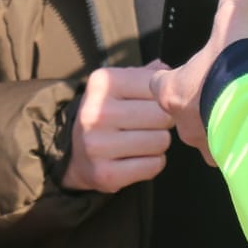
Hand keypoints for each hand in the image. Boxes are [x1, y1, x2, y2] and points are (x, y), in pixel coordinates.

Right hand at [60, 60, 174, 193]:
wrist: (76, 155)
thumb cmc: (108, 114)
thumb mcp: (120, 87)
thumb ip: (147, 75)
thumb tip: (170, 73)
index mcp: (101, 83)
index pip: (157, 86)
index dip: (163, 97)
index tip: (151, 103)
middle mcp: (95, 113)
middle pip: (162, 115)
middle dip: (164, 121)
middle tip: (150, 125)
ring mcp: (97, 146)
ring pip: (161, 141)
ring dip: (159, 142)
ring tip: (142, 140)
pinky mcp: (105, 174)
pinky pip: (154, 165)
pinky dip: (153, 163)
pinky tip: (138, 158)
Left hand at [153, 0, 247, 164]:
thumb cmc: (238, 68)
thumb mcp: (236, 16)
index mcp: (174, 90)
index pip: (160, 82)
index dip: (174, 74)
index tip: (192, 69)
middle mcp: (183, 121)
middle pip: (183, 110)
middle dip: (201, 100)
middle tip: (223, 88)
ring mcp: (205, 144)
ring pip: (206, 133)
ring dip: (220, 121)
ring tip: (244, 109)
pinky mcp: (228, 158)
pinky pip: (229, 149)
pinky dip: (240, 139)